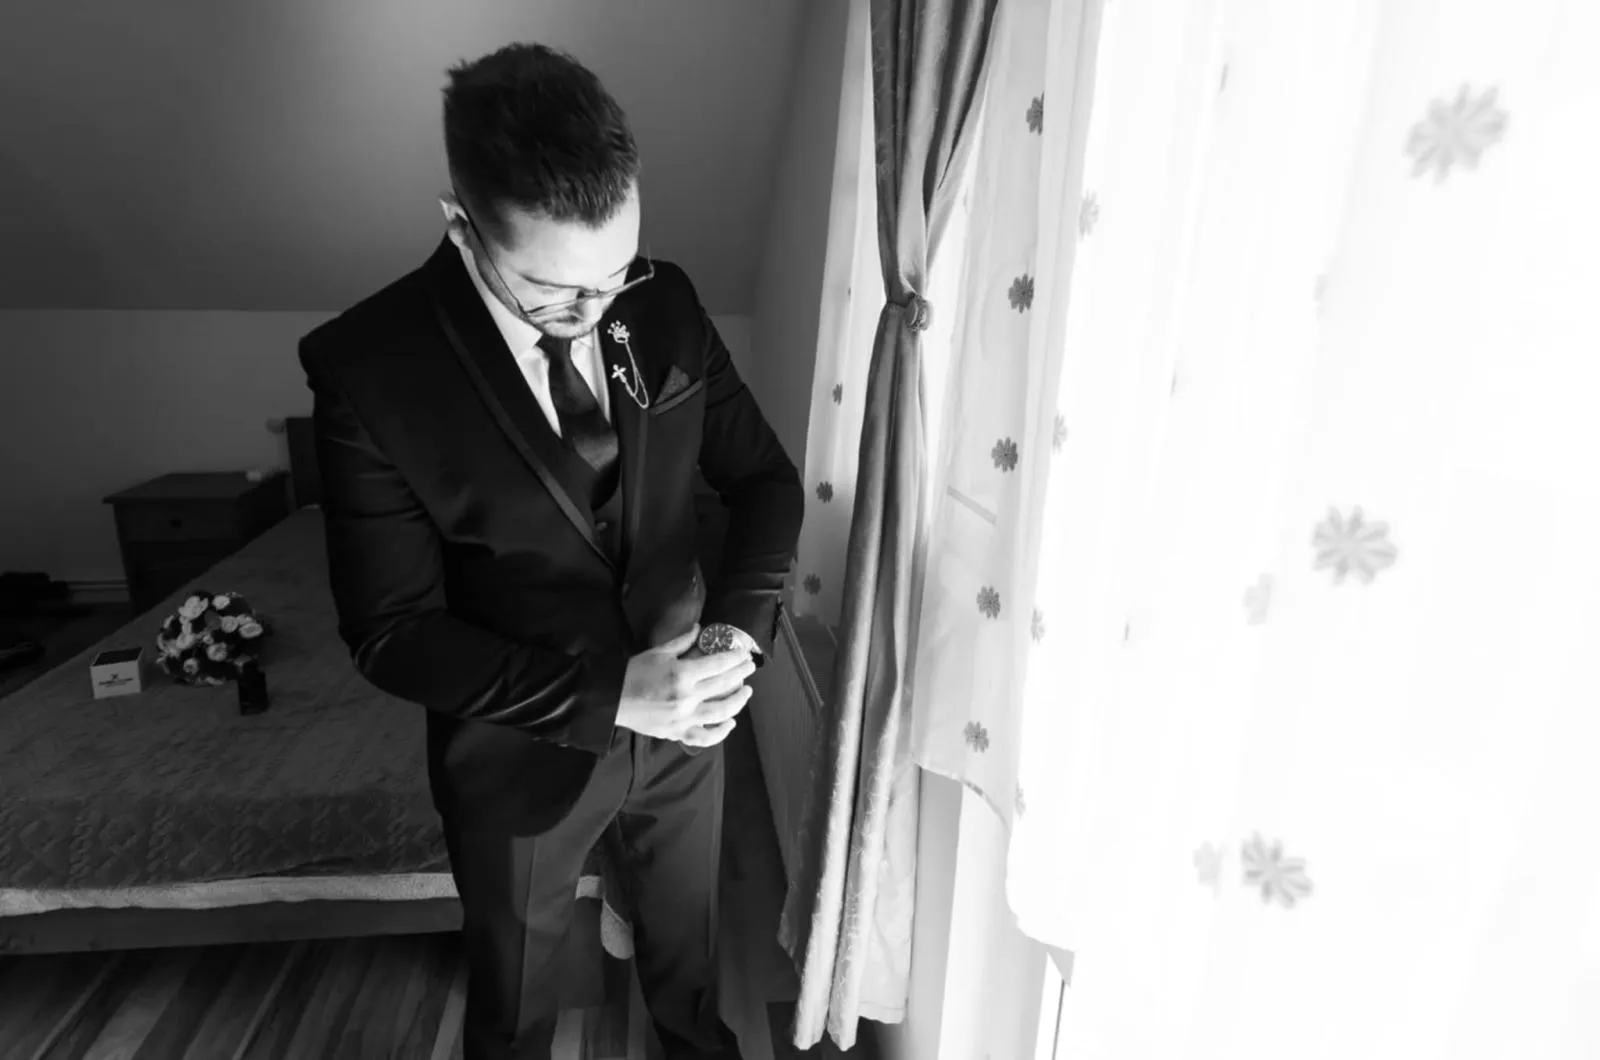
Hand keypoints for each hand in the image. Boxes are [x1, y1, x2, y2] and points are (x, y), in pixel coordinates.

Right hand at [616, 626, 755, 747]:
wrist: (613, 698)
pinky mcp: (678, 733)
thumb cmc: (634, 672)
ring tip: (746, 692)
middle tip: (750, 666)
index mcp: (682, 674)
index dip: (734, 658)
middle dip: (741, 674)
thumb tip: (700, 628)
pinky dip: (721, 732)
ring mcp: (684, 718)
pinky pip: (705, 737)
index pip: (718, 664)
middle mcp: (687, 697)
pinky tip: (730, 723)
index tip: (743, 653)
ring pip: (722, 712)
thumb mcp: (658, 652)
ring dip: (738, 701)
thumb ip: (682, 641)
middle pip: (724, 685)